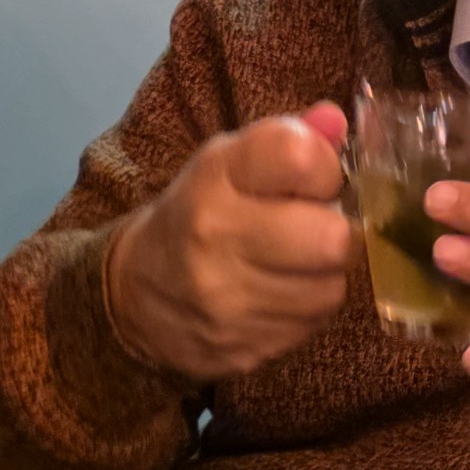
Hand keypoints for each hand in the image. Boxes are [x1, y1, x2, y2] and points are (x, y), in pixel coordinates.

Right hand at [103, 103, 354, 381]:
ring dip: (324, 274)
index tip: (313, 177)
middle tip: (314, 228)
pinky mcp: (240, 349)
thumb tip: (336, 120)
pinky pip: (311, 325)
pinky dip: (306, 308)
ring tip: (295, 262)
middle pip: (332, 238)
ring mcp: (225, 301)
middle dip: (336, 231)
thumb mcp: (232, 162)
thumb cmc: (202, 212)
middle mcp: (215, 238)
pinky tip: (279, 293)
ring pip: (329, 288)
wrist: (134, 294)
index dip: (325, 166)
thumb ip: (291, 137)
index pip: (300, 156)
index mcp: (215, 178)